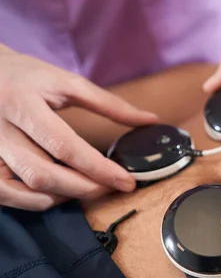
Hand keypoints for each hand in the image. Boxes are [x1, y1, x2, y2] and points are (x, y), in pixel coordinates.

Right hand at [0, 45, 157, 210]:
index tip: (126, 181)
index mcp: (23, 103)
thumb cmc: (27, 76)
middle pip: (42, 174)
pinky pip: (5, 195)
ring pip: (23, 189)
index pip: (64, 145)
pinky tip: (57, 194)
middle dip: (83, 188)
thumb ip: (109, 104)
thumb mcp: (67, 82)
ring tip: (87, 189)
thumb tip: (150, 120)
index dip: (99, 168)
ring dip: (61, 197)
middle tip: (111, 188)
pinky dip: (33, 201)